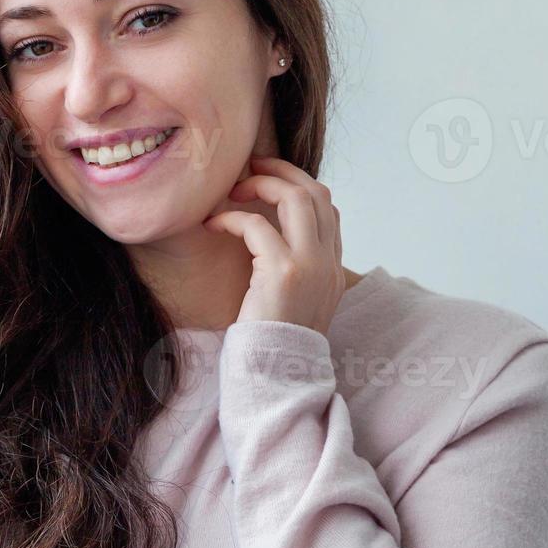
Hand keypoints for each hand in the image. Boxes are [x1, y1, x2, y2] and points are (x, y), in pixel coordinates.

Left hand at [202, 156, 345, 333]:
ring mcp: (311, 266)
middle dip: (283, 172)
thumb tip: (267, 242)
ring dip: (262, 184)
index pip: (330, 210)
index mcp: (333, 270)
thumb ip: (295, 273)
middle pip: (317, 193)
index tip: (270, 182)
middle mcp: (329, 264)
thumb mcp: (294, 305)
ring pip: (297, 198)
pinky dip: (233, 218)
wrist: (277, 380)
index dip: (300, 187)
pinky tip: (214, 224)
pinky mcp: (284, 273)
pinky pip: (258, 226)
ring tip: (233, 191)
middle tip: (251, 167)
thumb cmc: (274, 344)